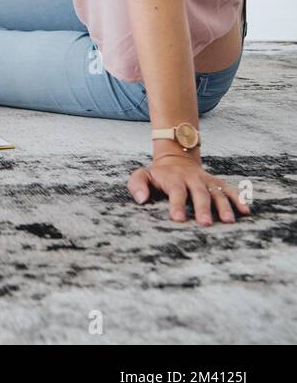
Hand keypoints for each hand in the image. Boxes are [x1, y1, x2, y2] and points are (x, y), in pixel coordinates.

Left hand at [127, 154, 251, 224]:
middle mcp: (193, 180)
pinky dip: (239, 199)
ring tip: (228, 220)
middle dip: (202, 208)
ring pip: (217, 193)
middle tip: (205, 223)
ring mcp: (207, 182)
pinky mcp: (217, 184)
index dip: (177, 205)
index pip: (176, 192)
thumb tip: (141, 199)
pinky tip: (246, 211)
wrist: (176, 158)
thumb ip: (137, 185)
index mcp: (174, 179)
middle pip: (199, 194)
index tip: (178, 219)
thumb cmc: (158, 174)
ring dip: (224, 206)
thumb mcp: (142, 175)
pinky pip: (230, 190)